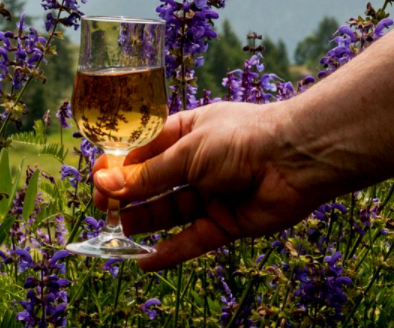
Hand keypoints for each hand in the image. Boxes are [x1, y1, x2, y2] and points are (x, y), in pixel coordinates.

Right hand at [91, 101, 328, 271]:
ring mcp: (212, 194)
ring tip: (117, 230)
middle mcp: (198, 163)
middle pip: (153, 183)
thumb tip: (105, 183)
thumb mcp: (187, 152)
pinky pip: (192, 239)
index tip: (97, 181)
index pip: (143, 151)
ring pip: (169, 211)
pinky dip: (170, 251)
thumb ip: (148, 175)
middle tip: (102, 209)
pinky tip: (144, 261)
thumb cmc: (242, 139)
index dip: (119, 166)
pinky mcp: (226, 223)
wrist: (296, 158)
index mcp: (187, 133)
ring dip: (143, 221)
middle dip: (127, 195)